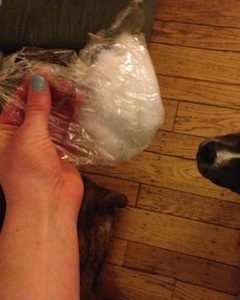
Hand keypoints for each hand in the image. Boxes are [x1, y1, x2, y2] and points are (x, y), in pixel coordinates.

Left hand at [0, 74, 82, 220]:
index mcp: (5, 132)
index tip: (45, 73)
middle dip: (50, 94)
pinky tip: (81, 105)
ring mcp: (44, 144)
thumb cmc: (28, 174)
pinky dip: (75, 118)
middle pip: (38, 108)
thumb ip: (37, 107)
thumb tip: (39, 83)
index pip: (17, 102)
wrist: (48, 204)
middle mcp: (24, 136)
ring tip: (76, 90)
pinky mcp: (62, 151)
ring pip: (54, 117)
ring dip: (64, 104)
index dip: (30, 87)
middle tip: (64, 82)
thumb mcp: (28, 134)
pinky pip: (68, 130)